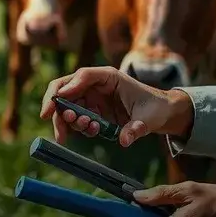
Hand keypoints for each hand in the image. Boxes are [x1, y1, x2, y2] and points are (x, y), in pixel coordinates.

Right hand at [40, 66, 193, 146]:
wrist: (161, 113)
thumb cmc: (155, 108)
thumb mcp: (148, 118)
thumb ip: (135, 128)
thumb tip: (123, 140)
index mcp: (108, 77)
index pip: (80, 76)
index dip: (64, 90)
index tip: (54, 107)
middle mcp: (96, 85)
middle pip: (65, 91)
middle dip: (58, 111)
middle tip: (60, 132)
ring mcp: (93, 97)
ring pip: (68, 106)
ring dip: (70, 122)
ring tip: (90, 129)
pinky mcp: (93, 110)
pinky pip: (76, 118)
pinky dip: (77, 128)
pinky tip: (93, 132)